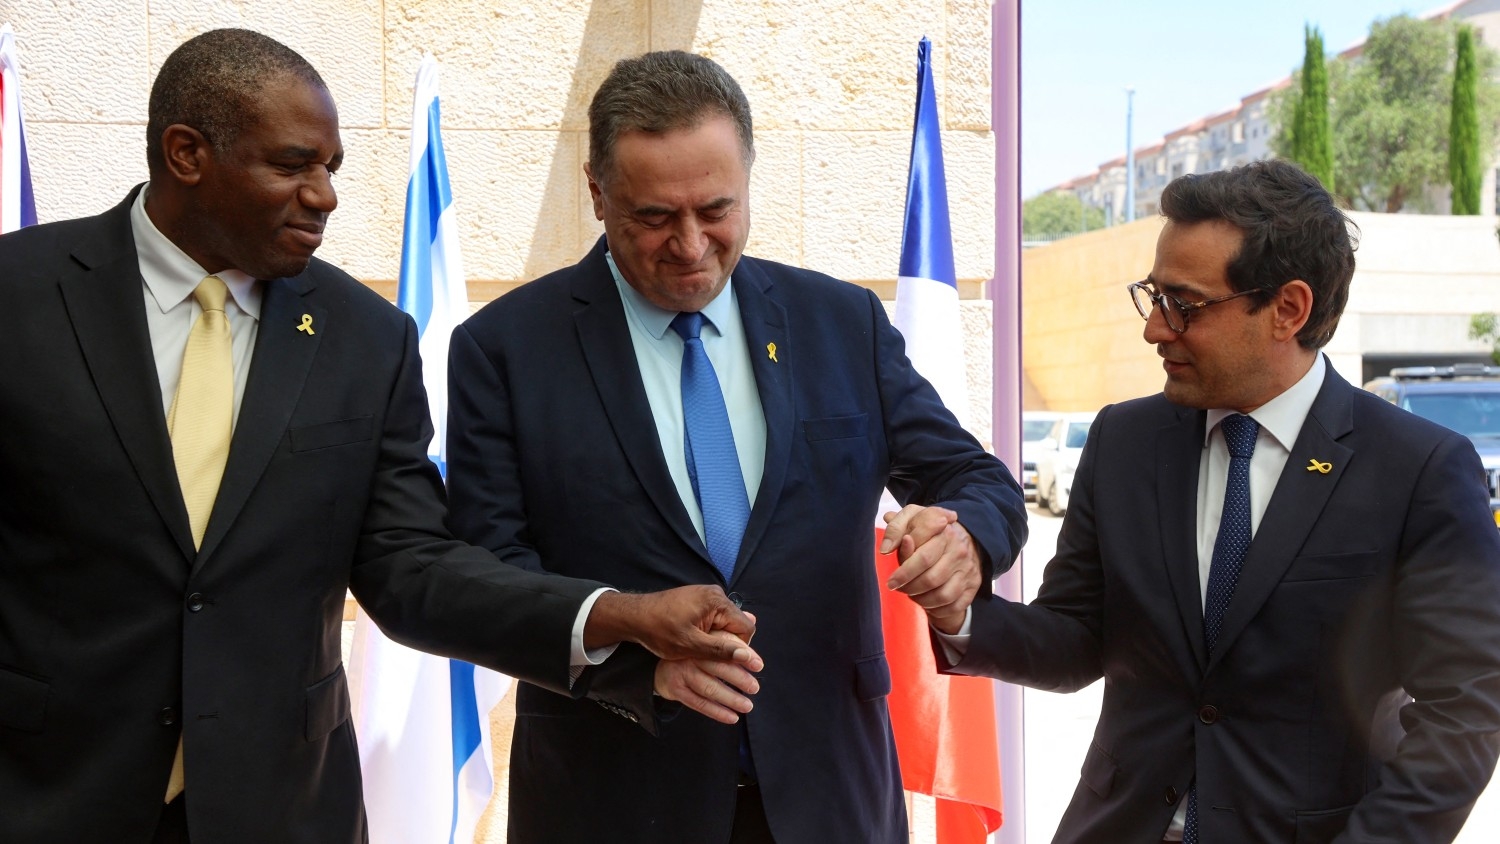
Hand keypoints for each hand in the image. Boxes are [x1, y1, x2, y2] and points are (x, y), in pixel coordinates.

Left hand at [585, 585, 762, 668]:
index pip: (746, 628)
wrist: (635, 616)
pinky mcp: (699, 599)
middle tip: (705, 653)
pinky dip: (708, 631)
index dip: (738, 648)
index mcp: (717, 601)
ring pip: (725, 623)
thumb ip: (720, 650)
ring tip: (697, 646)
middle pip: (737, 624)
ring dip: (716, 638)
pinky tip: (693, 638)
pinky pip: (714, 618)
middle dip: (726, 642)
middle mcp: (716, 594)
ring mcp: (707, 595)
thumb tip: (748, 657)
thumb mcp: (690, 646)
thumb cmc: (659, 630)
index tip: (720, 658)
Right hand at [655, 629, 761, 724]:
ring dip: (731, 699)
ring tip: (747, 706)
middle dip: (739, 678)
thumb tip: (752, 619)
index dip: (743, 655)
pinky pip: (699, 703)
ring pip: (709, 688)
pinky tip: (732, 717)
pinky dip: (717, 712)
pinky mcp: (676, 689)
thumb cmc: (693, 652)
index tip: (758, 665)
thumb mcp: (708, 636)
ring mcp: (681, 672)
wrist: (661, 666)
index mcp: (700, 638)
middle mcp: (689, 654)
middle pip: (718, 667)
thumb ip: (731, 631)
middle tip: (755, 688)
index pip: (724, 645)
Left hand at [882, 505, 981, 633]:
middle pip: (930, 579)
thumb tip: (885, 548)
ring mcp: (968, 568)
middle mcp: (959, 550)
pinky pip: (954, 606)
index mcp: (943, 531)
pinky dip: (937, 609)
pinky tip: (927, 601)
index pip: (922, 556)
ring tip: (912, 593)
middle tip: (899, 588)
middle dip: (909, 588)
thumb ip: (895, 529)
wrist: (960, 535)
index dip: (903, 572)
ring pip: (942, 595)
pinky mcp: (973, 584)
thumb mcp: (910, 518)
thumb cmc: (927, 529)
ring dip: (922, 600)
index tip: (892, 580)